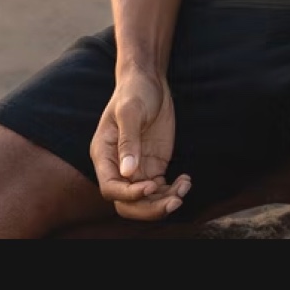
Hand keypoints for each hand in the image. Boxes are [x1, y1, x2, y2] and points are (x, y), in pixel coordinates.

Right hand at [90, 68, 190, 220]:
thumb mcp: (130, 112)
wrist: (148, 81)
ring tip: (184, 187)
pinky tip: (186, 180)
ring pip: (146, 201)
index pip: (111, 188)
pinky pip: (161, 190)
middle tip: (174, 201)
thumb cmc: (134, 92)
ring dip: (165, 202)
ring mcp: (136, 169)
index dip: (130, 195)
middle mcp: (118, 167)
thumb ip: (128, 141)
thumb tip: (128, 172)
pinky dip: (173, 191)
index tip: (152, 185)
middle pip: (127, 203)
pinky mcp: (153, 166)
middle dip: (150, 208)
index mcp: (104, 155)